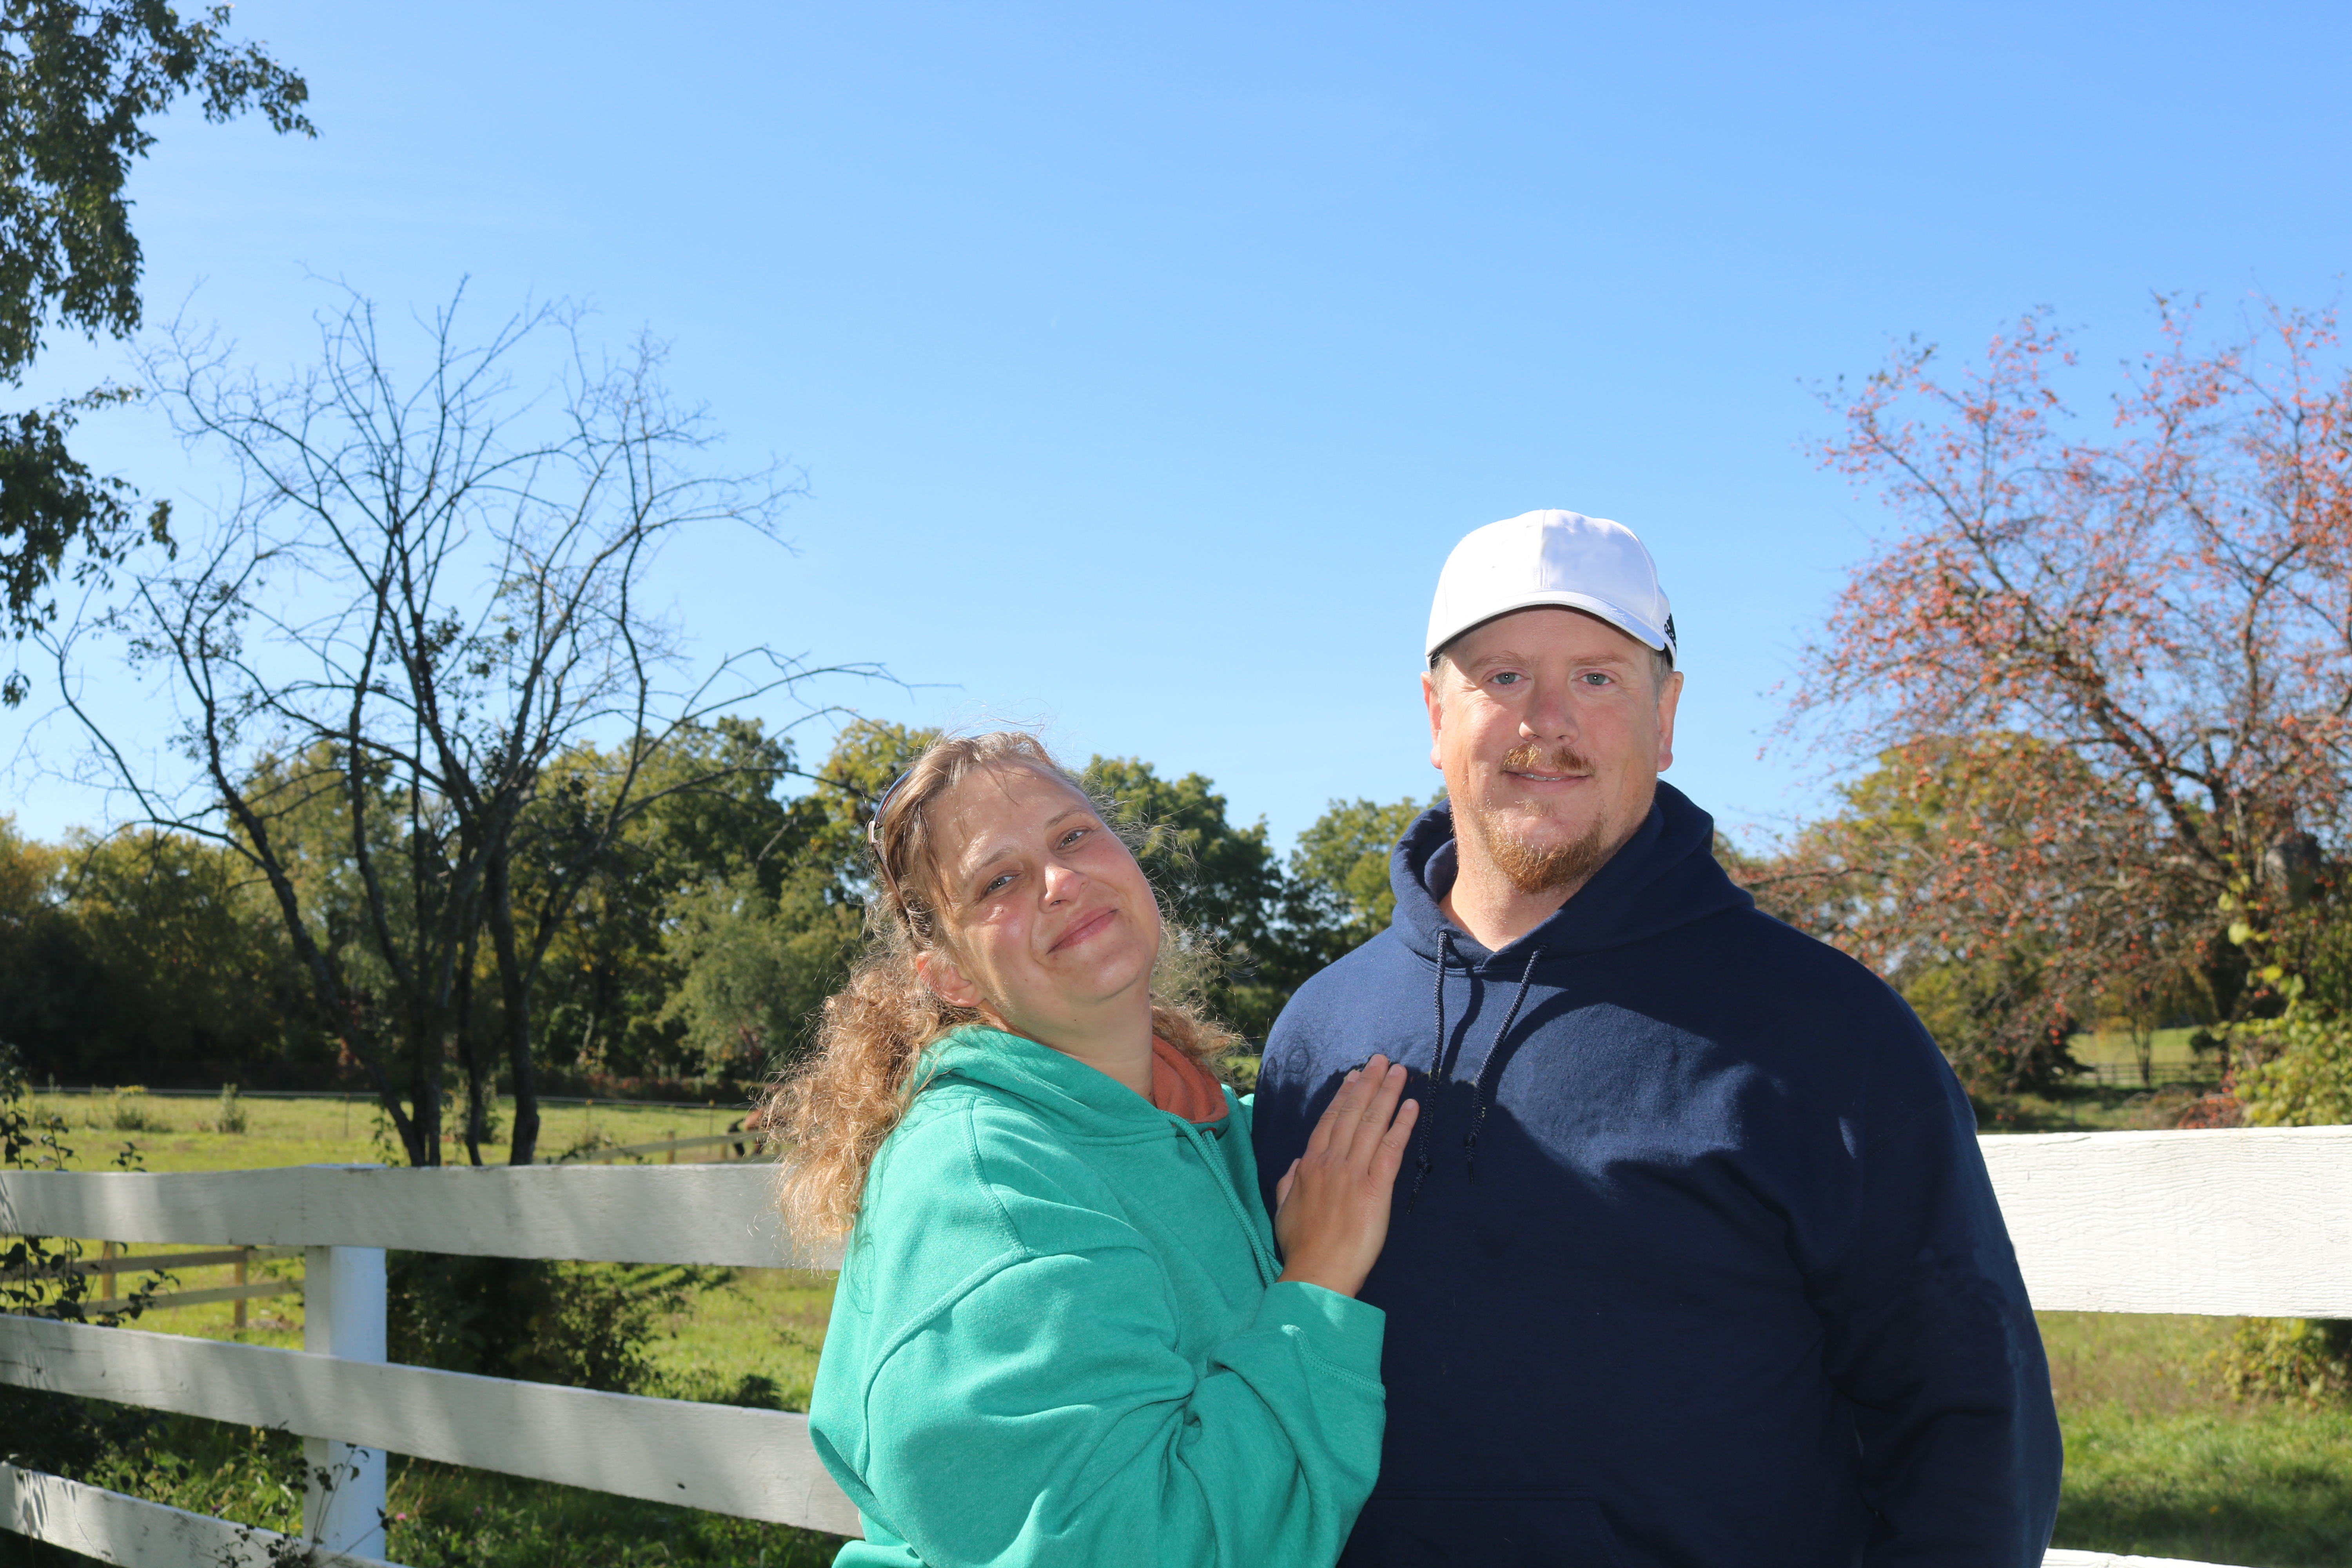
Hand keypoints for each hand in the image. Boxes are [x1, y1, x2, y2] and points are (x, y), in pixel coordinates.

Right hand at [1272, 1055, 1418, 1298]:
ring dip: (1387, 1094)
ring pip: (1372, 1123)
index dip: (1344, 1096)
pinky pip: (1391, 1149)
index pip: (1329, 1121)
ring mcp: (1353, 1173)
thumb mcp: (1283, 1210)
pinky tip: (1411, 1106)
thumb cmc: (1300, 1247)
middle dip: (1368, 1084)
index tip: (1354, 1076)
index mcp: (1308, 1165)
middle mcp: (1330, 1162)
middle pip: (1352, 1114)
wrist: (1315, 1273)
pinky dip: (1402, 1125)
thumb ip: (1289, 1183)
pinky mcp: (1375, 1189)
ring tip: (1399, 1072)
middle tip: (1381, 1060)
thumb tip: (1297, 1163)